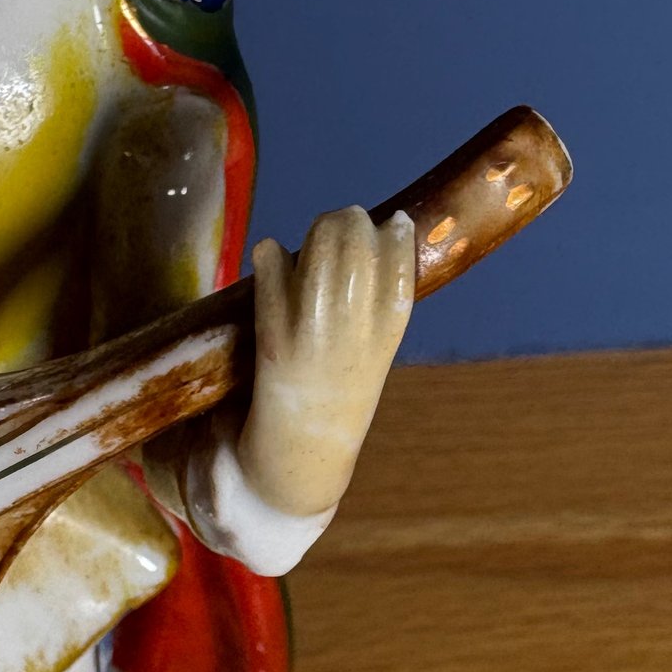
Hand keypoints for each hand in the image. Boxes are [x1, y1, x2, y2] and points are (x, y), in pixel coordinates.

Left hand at [239, 206, 414, 516]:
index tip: (384, 227)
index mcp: (389, 328)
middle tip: (340, 225)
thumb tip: (378, 232)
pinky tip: (272, 258)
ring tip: (313, 240)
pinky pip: (272, 267)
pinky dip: (271, 254)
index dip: (392, 230)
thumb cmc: (341, 389)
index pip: (401, 255)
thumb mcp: (377, 346)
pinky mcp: (274, 336)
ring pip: (319, 245)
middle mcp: (356, 327)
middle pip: (357, 239)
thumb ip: (378, 299)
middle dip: (347, 221)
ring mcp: (313, 330)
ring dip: (316, 231)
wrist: (302, 450)